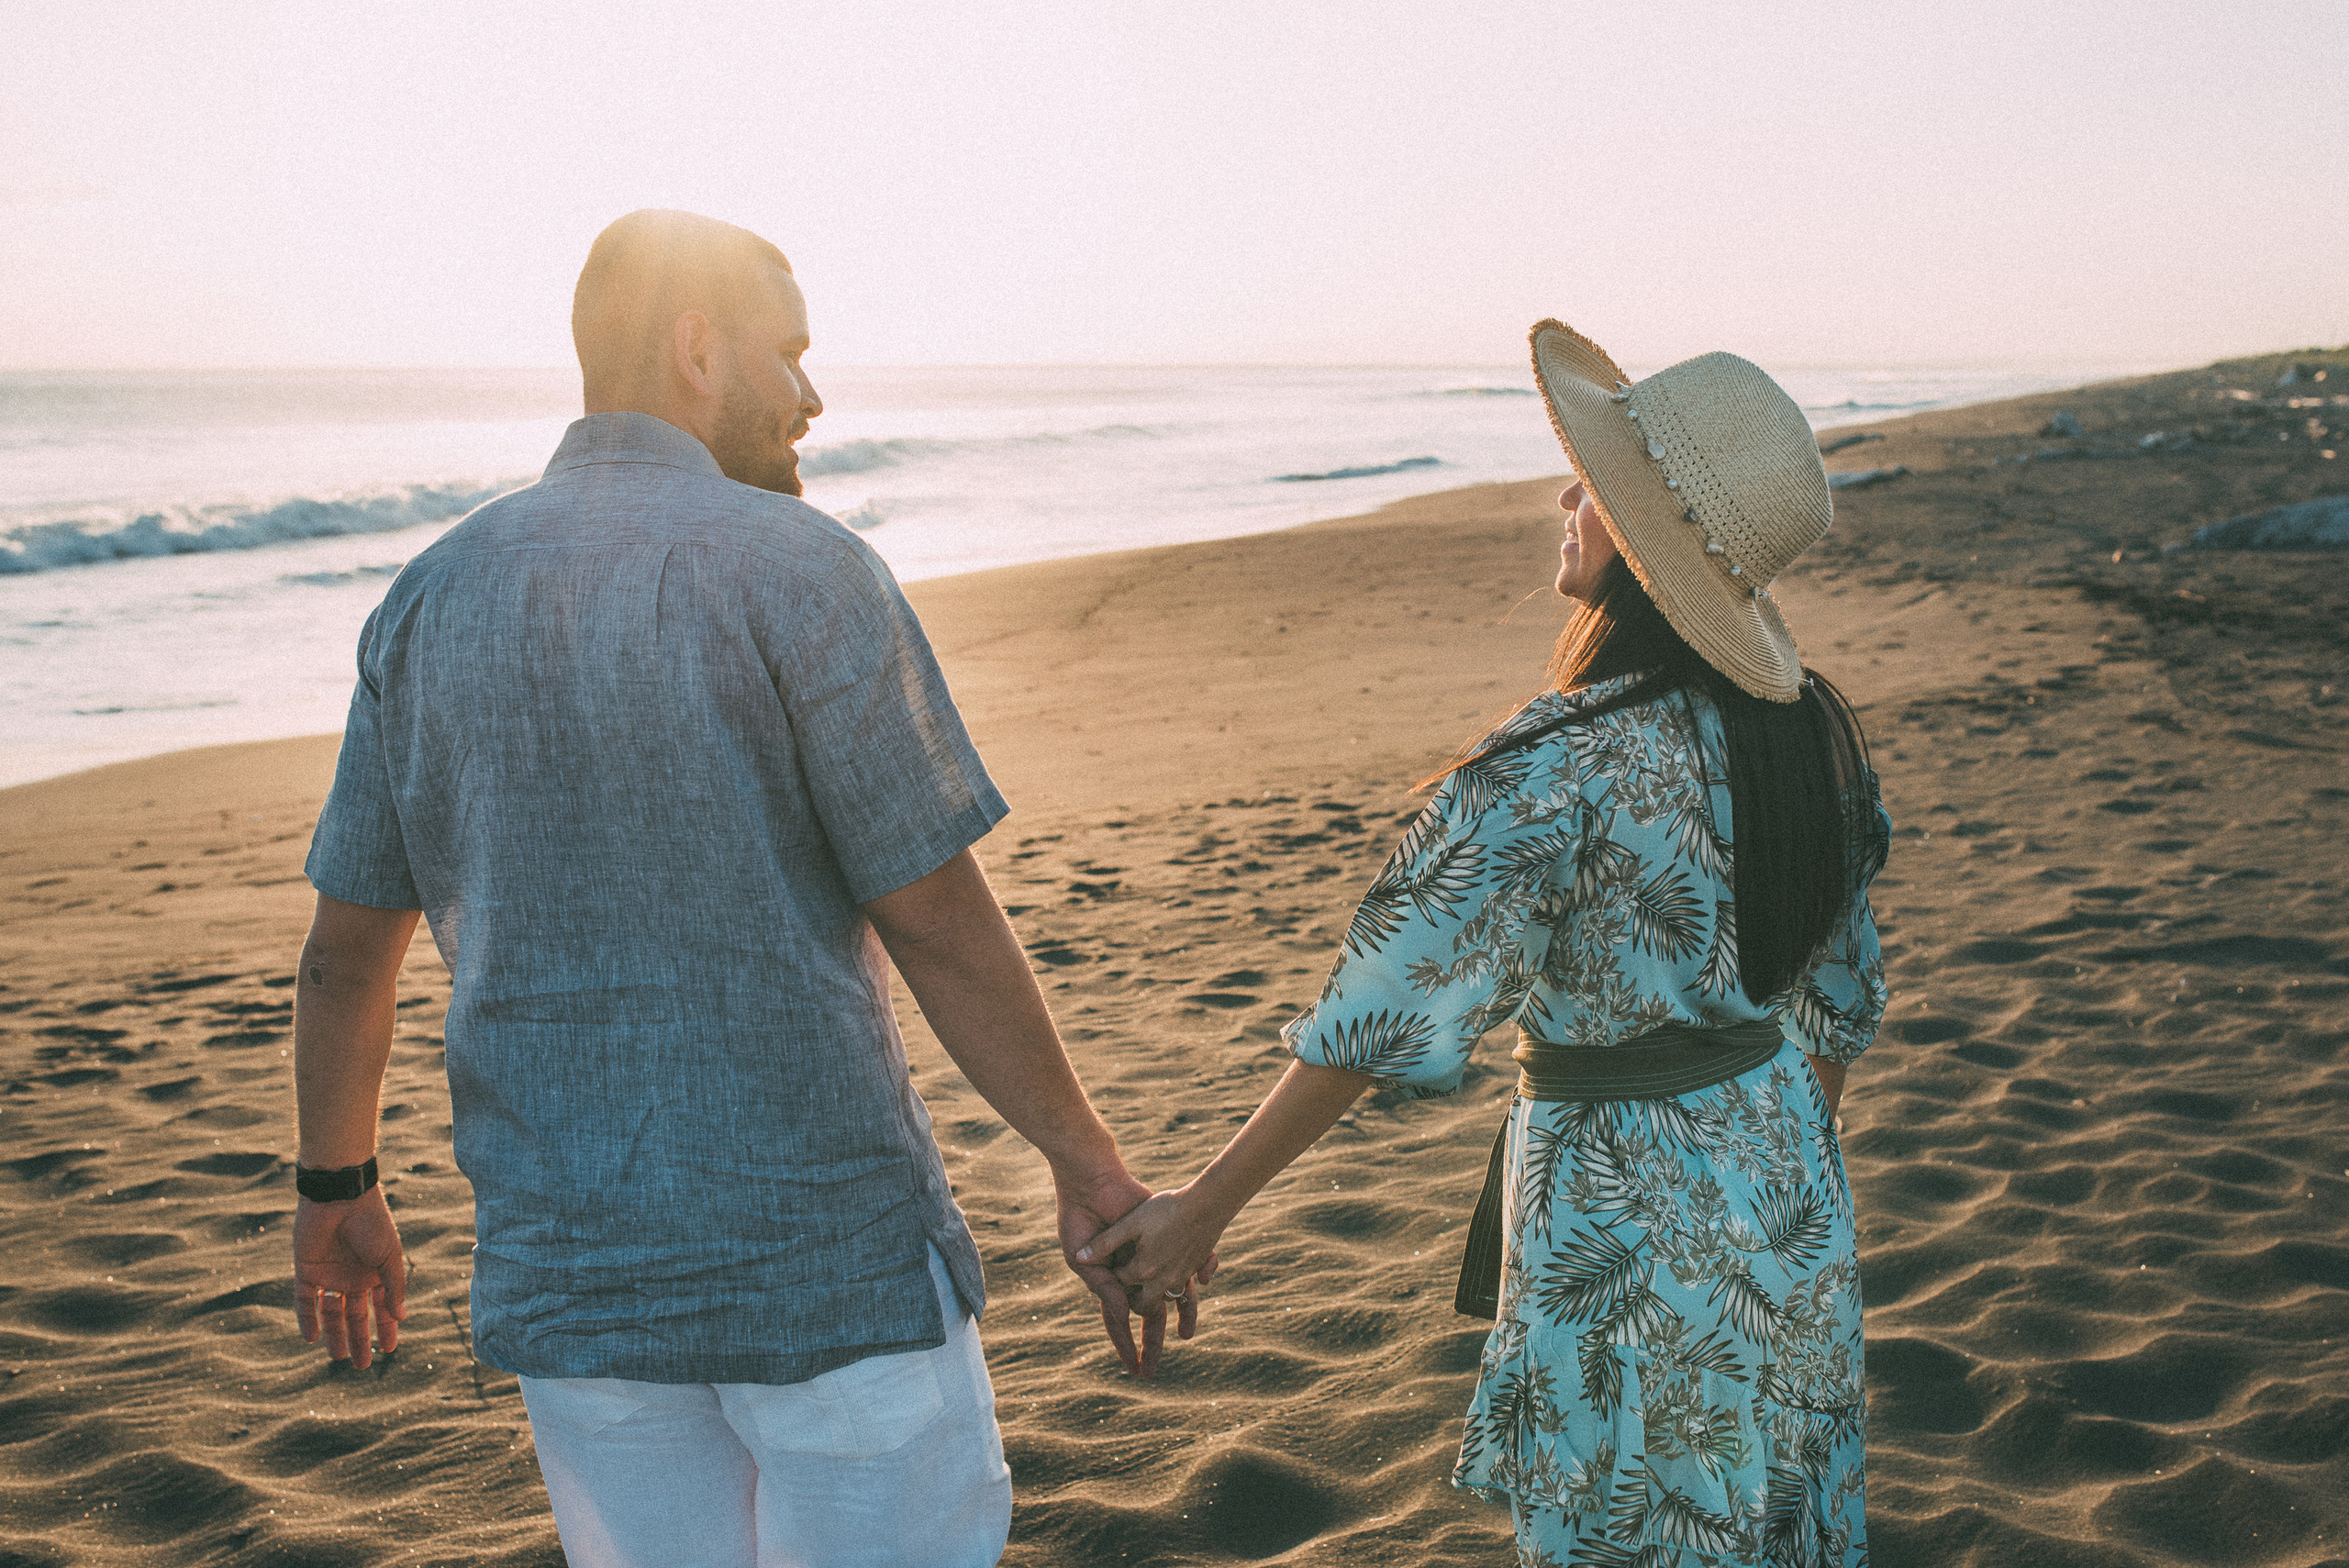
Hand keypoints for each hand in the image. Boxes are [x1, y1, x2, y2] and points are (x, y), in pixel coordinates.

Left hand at [294, 1188, 406, 1367]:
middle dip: (360, 1340)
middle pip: (355, 1316)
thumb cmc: (372, 1223)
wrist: (340, 1197)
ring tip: (338, 1357)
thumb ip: (393, 1287)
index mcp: (375, 1273)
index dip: (386, 1329)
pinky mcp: (306, 1271)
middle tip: (361, 1366)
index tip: (390, 1350)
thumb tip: (401, 1317)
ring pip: (330, 1313)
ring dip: (334, 1335)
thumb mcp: (389, 1257)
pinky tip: (310, 1339)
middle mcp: (352, 1278)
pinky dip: (307, 1319)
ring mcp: (329, 1275)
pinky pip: (304, 1301)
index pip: (381, 1308)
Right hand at [1055, 1162, 1212, 1376]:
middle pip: (1148, 1314)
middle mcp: (1133, 1272)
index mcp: (1110, 1280)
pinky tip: (1202, 1280)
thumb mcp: (1082, 1257)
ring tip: (1187, 1336)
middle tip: (1155, 1369)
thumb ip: (1102, 1286)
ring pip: (1172, 1291)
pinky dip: (1198, 1271)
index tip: (1135, 1368)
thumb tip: (1122, 1314)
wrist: (1092, 1180)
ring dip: (1182, 1313)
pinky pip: (1187, 1259)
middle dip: (1152, 1342)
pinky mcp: (1165, 1237)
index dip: (1126, 1344)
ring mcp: (1150, 1255)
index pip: (1119, 1320)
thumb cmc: (1079, 1217)